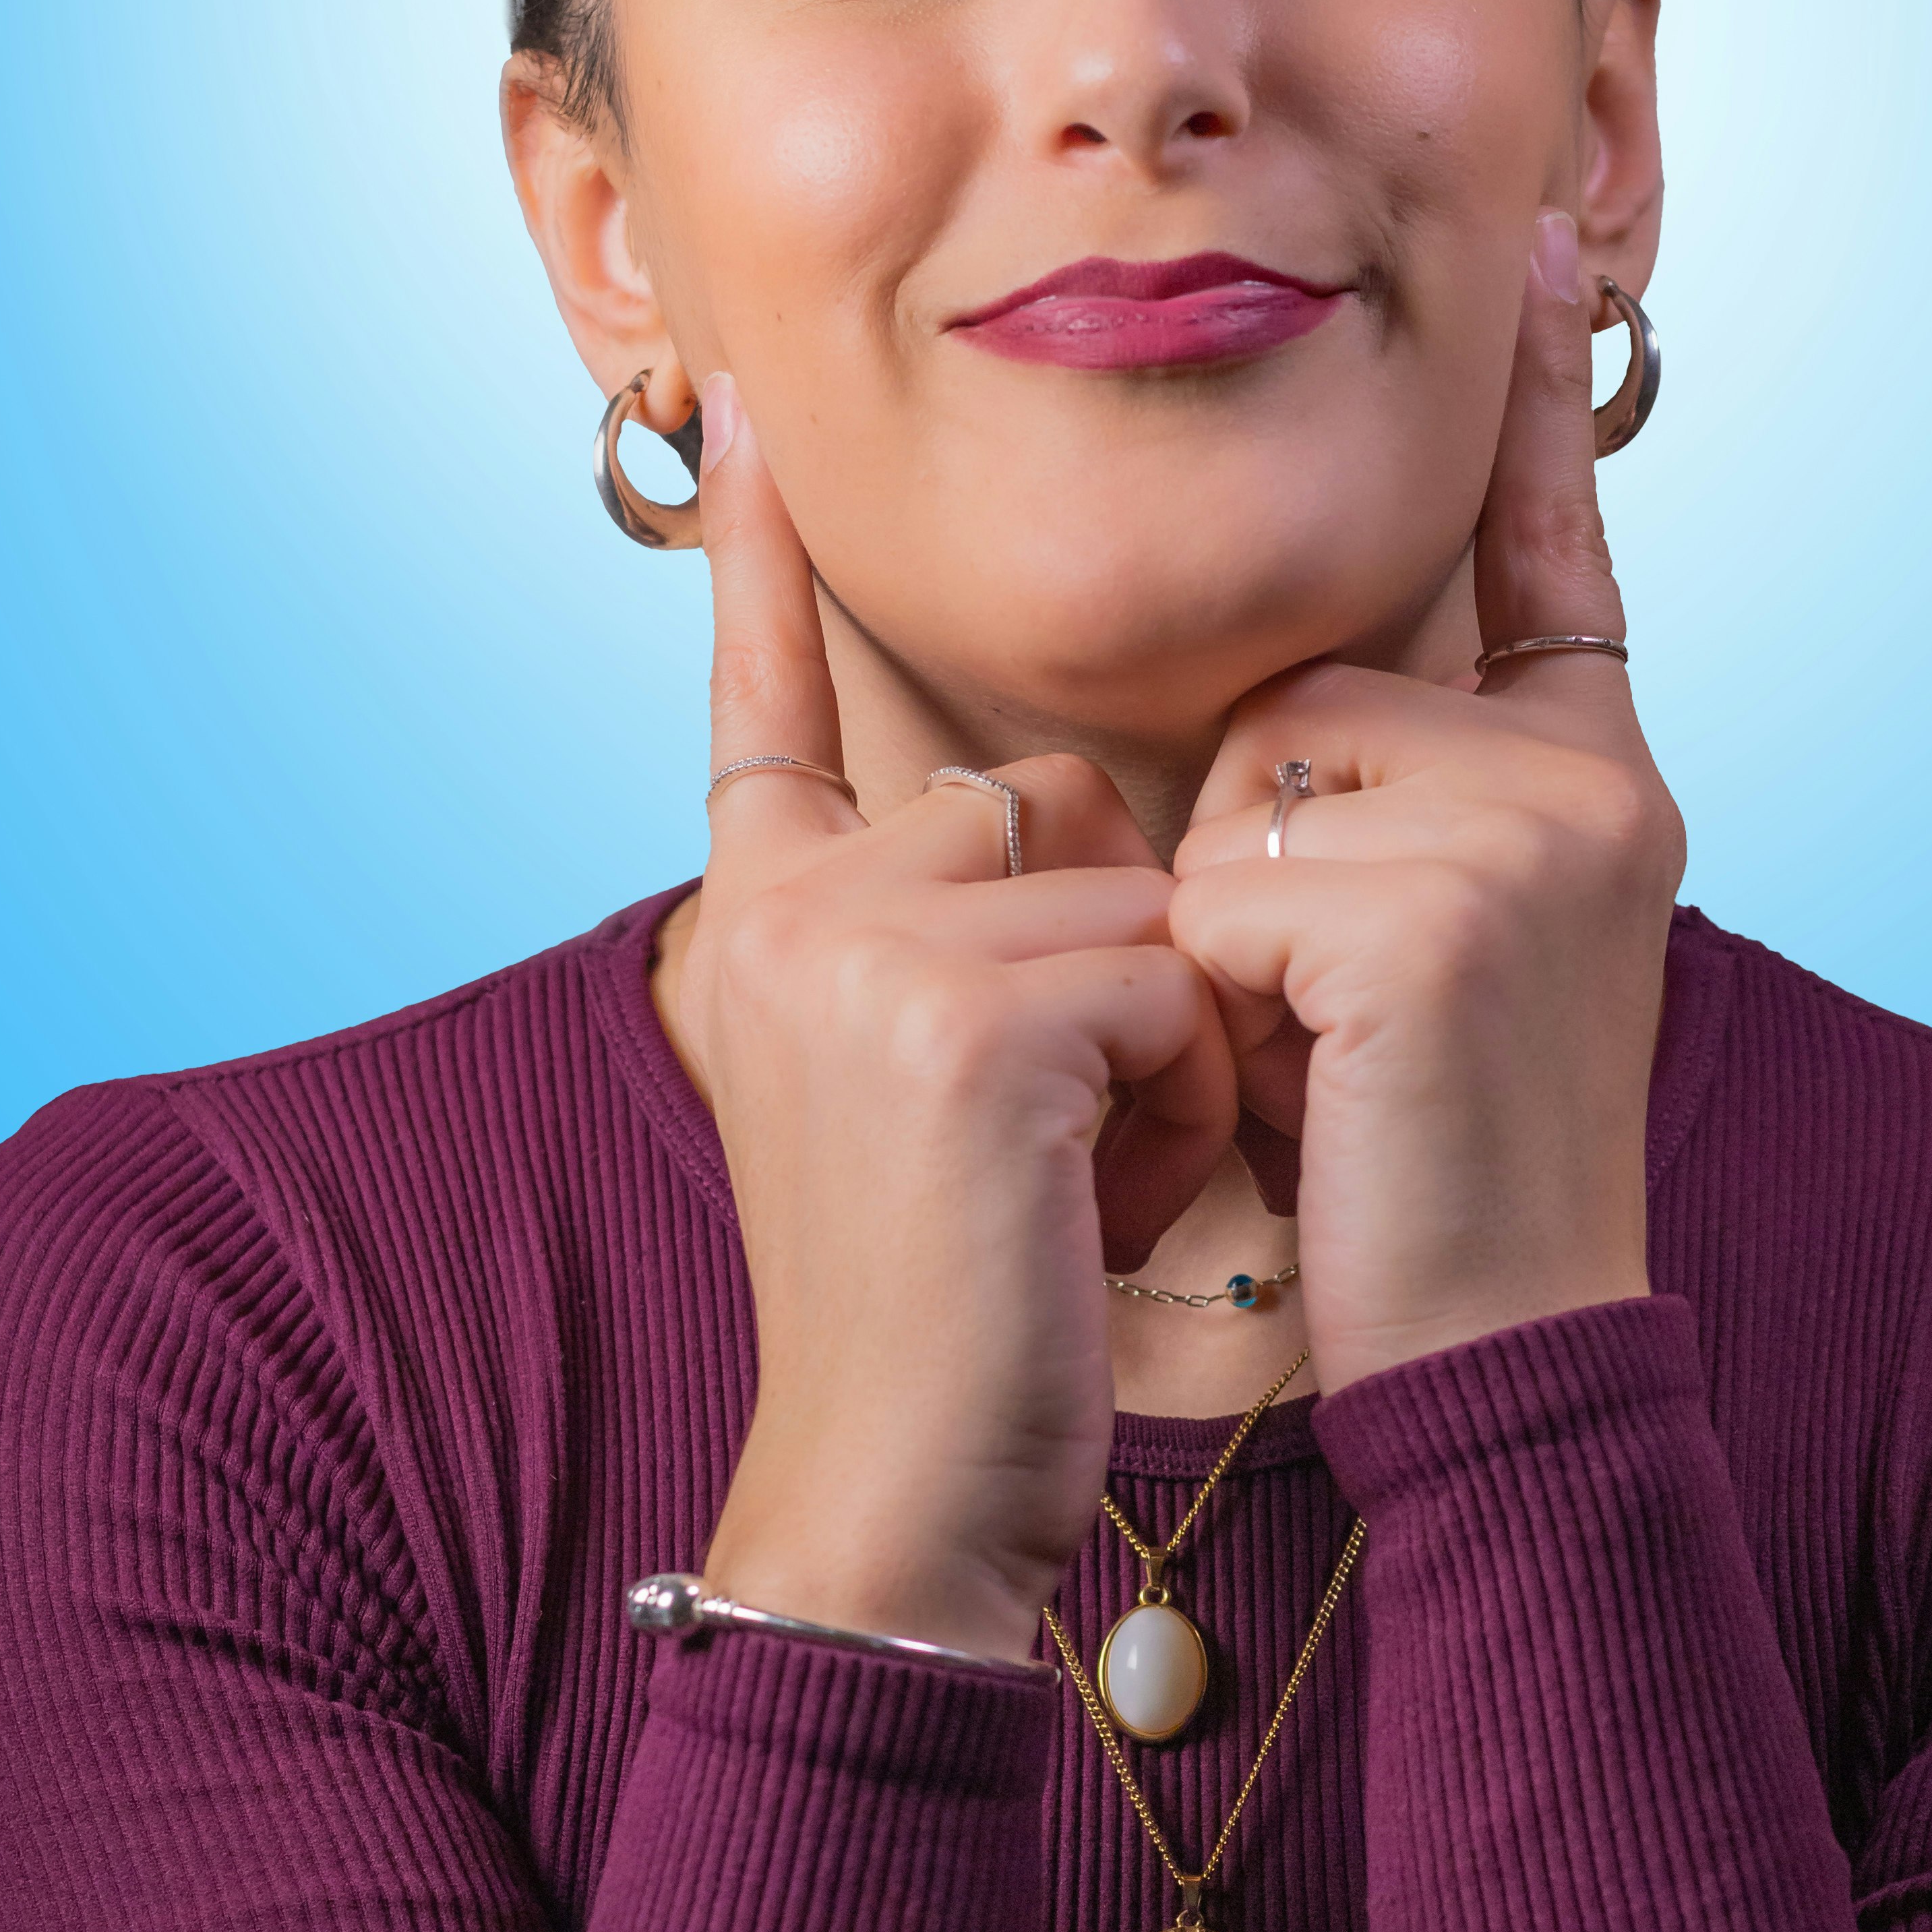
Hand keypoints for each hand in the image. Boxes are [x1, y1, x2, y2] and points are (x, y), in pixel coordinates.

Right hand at [669, 378, 1235, 1664]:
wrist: (894, 1499)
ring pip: (1131, 894)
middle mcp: (787, 908)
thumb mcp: (912, 1093)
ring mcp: (863, 953)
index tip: (747, 433)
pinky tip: (1108, 1211)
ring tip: (1087, 1185)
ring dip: (1167, 1041)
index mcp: (759, 920)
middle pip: (1046, 802)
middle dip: (1119, 955)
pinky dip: (1184, 1103)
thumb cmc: (949, 1314)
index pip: (762, 712)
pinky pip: (1169, 979)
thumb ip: (945, 944)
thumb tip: (1060, 819)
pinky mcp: (963, 1019)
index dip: (763, 580)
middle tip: (1064, 1136)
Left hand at [1168, 212, 1684, 1391]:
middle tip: (1339, 1025)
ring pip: (1252, 782)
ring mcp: (1534, 833)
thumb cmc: (1414, 1174)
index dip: (1540, 410)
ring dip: (1233, 930)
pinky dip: (1227, 998)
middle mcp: (1592, 781)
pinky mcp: (1444, 909)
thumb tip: (1276, 709)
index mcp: (1597, 779)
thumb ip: (1385, 803)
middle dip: (1259, 850)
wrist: (1492, 1359)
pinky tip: (1322, 1090)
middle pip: (1308, 688)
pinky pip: (1229, 881)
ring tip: (1330, 1065)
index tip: (1547, 237)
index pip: (1555, 554)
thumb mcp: (1415, 950)